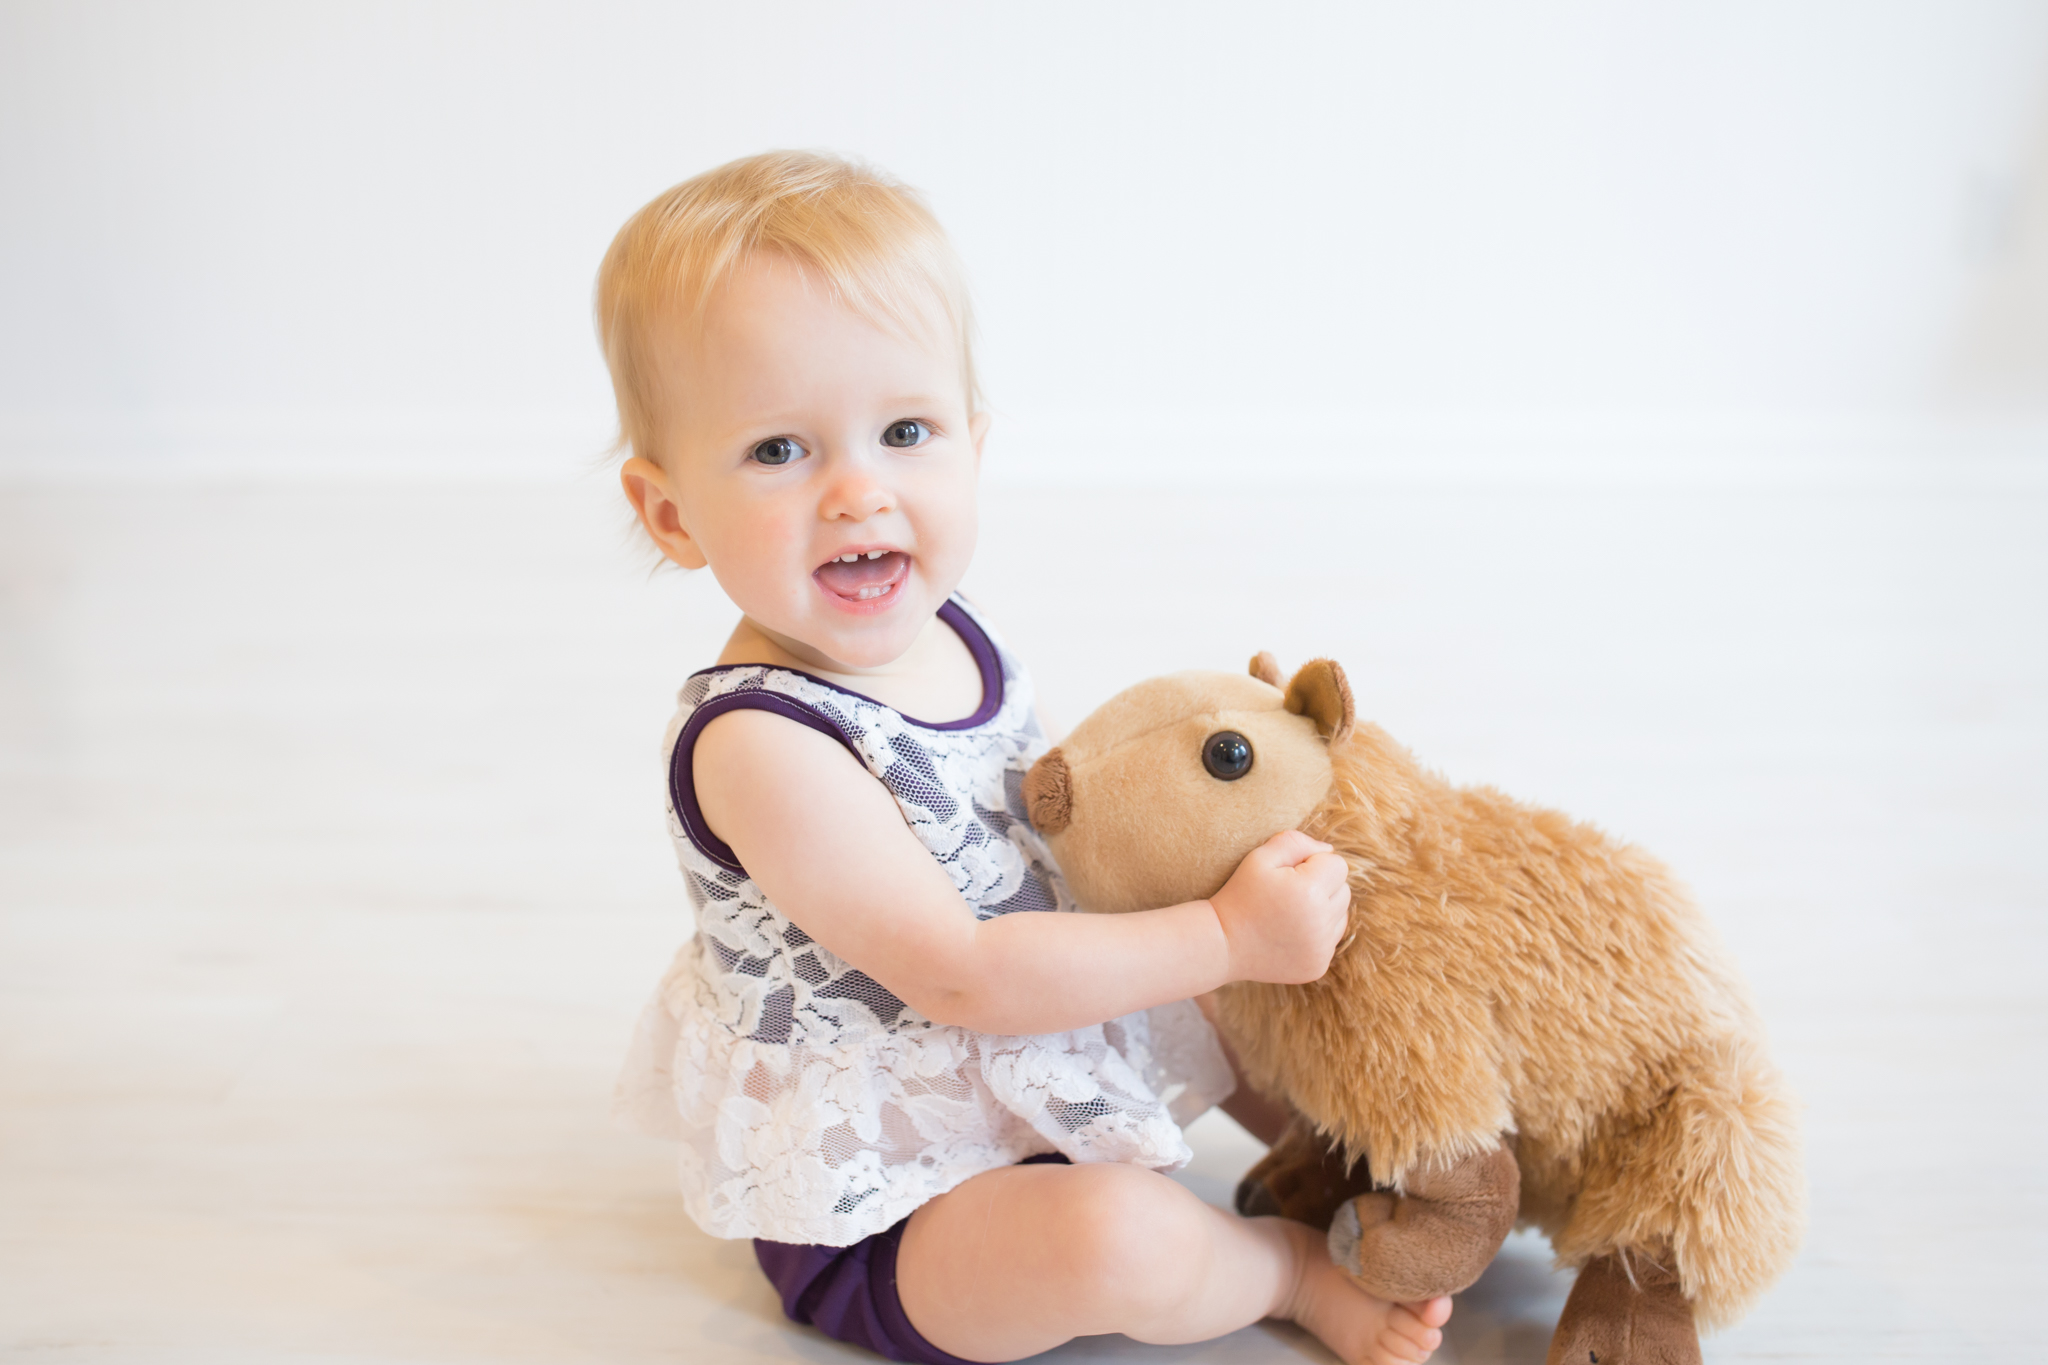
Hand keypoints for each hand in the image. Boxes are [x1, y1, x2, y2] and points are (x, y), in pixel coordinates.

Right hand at [1208, 830, 1350, 984]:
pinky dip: (1318, 933)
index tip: (1288, 874)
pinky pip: (1332, 939)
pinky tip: (1291, 932)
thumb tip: (1329, 850)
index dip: (1313, 863)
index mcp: (1309, 891)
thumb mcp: (1259, 858)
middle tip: (1288, 892)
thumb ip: (1296, 843)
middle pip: (1344, 891)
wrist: (1222, 943)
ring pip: (1341, 915)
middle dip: (1322, 886)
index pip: (1338, 865)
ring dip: (1324, 909)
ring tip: (1291, 912)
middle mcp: (1320, 923)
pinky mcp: (1318, 966)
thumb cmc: (1240, 895)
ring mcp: (1320, 949)